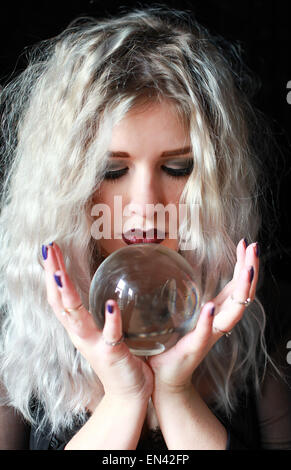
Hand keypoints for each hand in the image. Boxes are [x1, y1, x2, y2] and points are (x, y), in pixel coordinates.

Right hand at [42, 242, 152, 402]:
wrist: (128, 395)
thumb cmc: (118, 359)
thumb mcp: (103, 332)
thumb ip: (99, 314)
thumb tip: (102, 290)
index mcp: (78, 328)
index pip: (59, 297)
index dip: (52, 274)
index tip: (49, 250)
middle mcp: (80, 335)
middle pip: (60, 302)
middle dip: (53, 274)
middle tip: (48, 248)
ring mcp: (94, 345)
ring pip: (76, 318)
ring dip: (67, 294)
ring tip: (60, 273)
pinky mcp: (112, 354)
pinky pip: (111, 335)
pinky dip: (110, 320)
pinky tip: (110, 304)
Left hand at [148, 239, 258, 392]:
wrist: (164, 376)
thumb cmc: (172, 343)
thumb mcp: (182, 313)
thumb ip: (183, 294)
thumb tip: (176, 267)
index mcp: (216, 312)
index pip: (236, 285)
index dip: (244, 265)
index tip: (246, 243)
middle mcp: (218, 322)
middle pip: (243, 295)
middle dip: (251, 270)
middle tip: (254, 247)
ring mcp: (210, 335)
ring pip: (233, 312)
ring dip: (242, 290)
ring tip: (247, 271)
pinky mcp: (195, 347)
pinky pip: (206, 333)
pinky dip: (209, 320)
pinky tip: (210, 307)